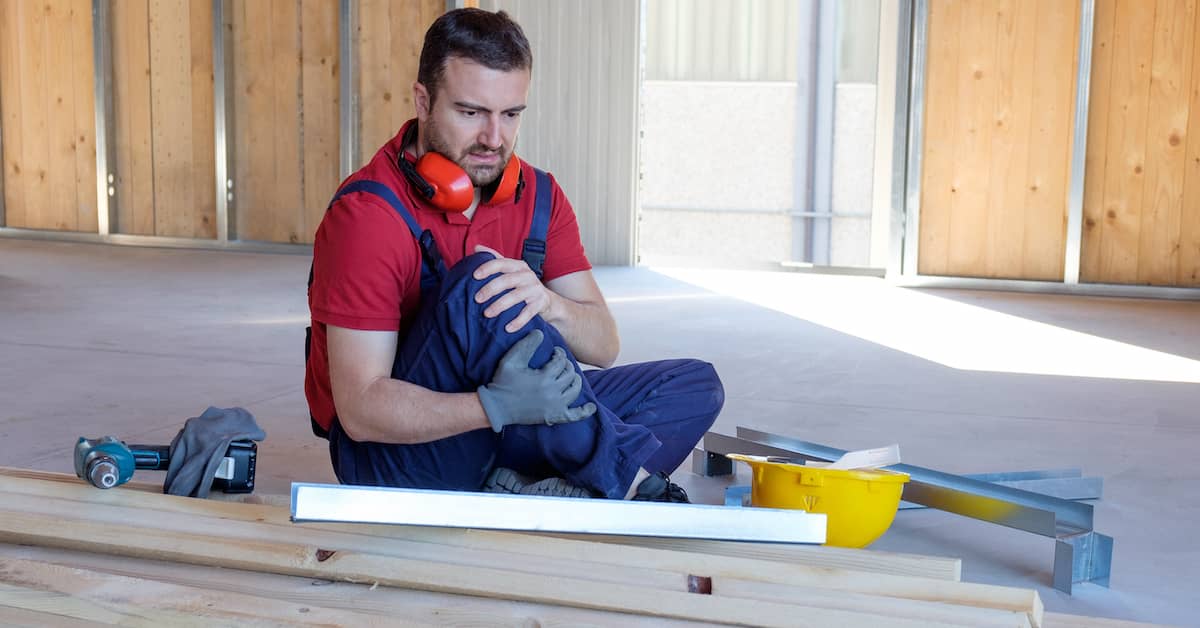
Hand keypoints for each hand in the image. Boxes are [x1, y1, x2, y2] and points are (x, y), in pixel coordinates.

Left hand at [473, 245, 554, 332]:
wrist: (548, 301)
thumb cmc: (522, 285)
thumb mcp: (511, 270)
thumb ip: (495, 259)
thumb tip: (476, 247)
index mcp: (518, 266)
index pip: (501, 263)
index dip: (488, 268)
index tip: (475, 276)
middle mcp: (527, 275)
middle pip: (507, 280)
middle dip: (490, 289)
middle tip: (477, 299)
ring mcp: (535, 289)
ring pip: (516, 296)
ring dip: (500, 305)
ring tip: (487, 314)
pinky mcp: (540, 303)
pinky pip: (528, 313)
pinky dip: (518, 321)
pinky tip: (507, 328)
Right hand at [477, 330, 596, 431]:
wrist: (496, 407)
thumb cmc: (503, 381)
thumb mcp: (512, 360)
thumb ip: (527, 345)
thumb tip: (541, 332)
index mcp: (544, 378)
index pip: (561, 361)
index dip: (559, 353)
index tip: (554, 352)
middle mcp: (553, 393)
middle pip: (570, 374)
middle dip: (566, 365)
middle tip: (560, 363)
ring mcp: (555, 407)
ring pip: (574, 390)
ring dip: (575, 380)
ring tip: (570, 375)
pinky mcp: (554, 417)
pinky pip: (574, 416)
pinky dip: (584, 412)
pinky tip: (591, 406)